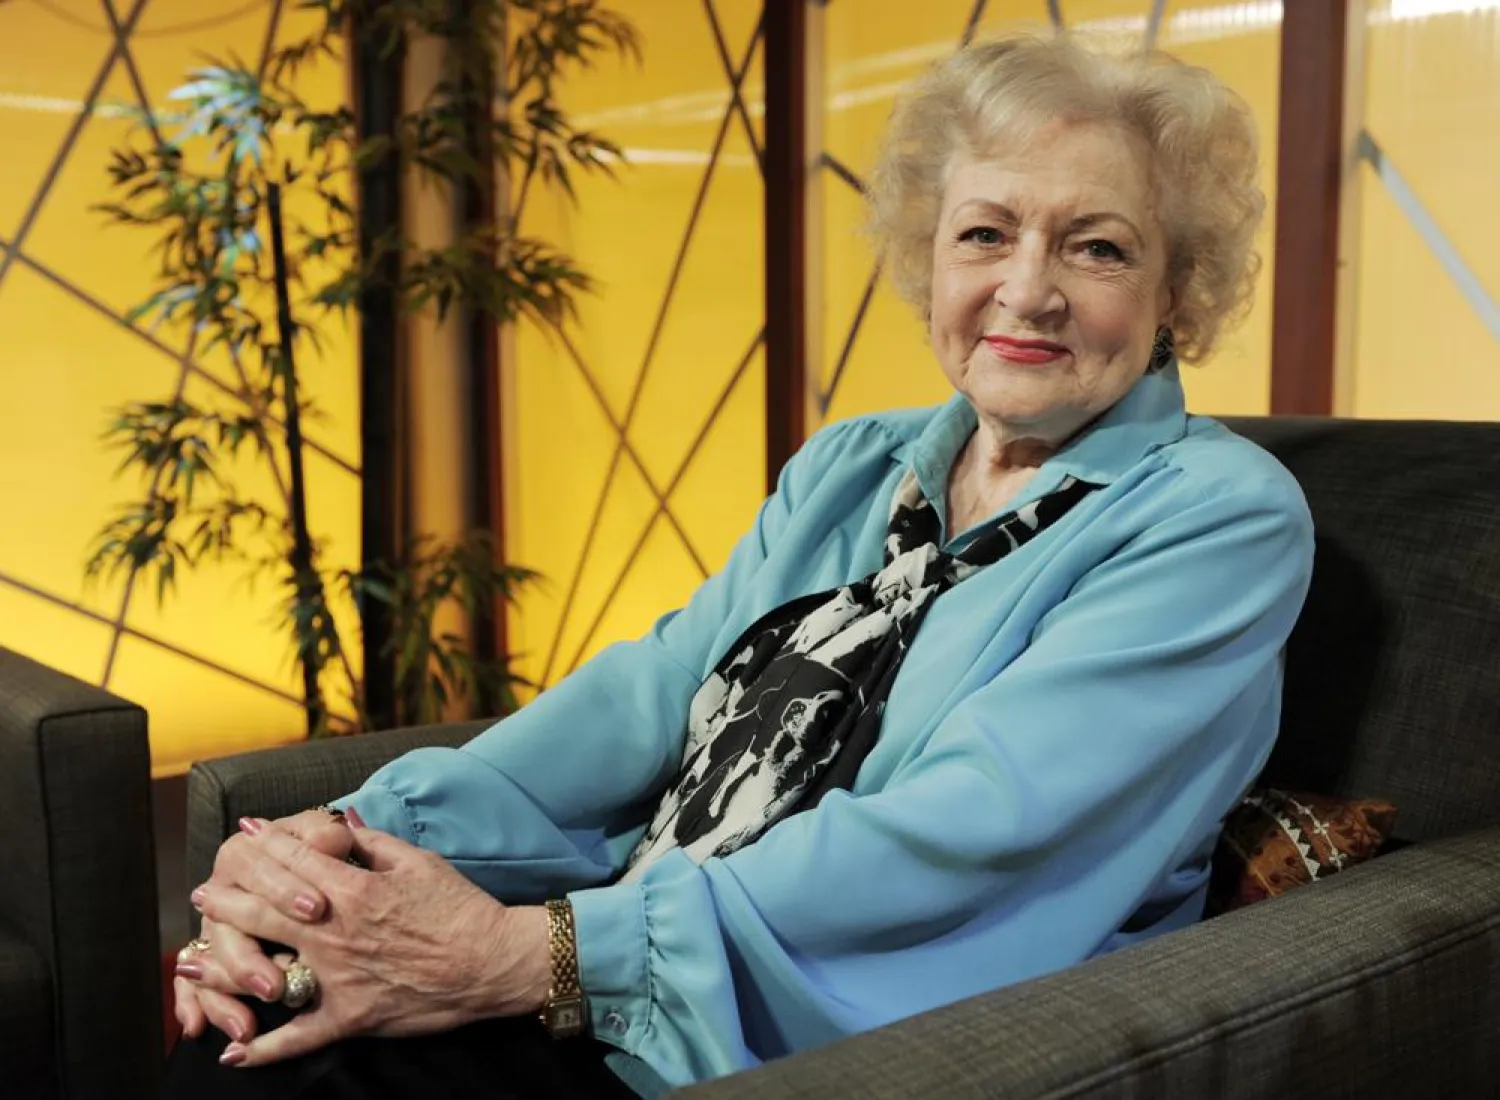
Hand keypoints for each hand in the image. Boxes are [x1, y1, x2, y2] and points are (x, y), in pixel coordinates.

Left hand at [189, 819, 550, 1066]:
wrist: (491, 961)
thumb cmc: (460, 908)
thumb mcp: (419, 862)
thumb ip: (373, 842)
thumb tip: (341, 819)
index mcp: (353, 889)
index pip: (295, 860)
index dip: (264, 843)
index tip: (242, 833)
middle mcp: (336, 932)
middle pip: (265, 909)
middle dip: (227, 897)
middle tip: (201, 892)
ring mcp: (339, 977)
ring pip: (267, 969)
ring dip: (223, 968)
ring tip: (190, 964)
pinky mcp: (352, 1015)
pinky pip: (300, 1036)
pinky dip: (265, 1049)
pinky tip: (234, 1053)